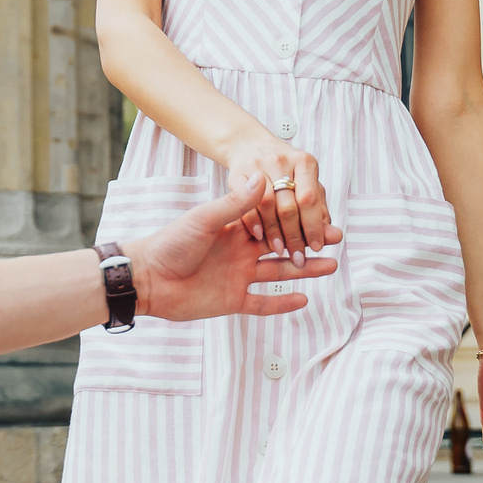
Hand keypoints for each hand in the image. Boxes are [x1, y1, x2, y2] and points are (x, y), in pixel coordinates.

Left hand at [128, 177, 340, 321]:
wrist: (147, 277)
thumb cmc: (170, 242)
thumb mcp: (204, 219)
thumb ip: (235, 204)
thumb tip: (262, 178)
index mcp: (235, 229)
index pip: (273, 221)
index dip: (297, 218)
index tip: (322, 212)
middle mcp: (241, 252)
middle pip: (283, 247)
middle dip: (309, 242)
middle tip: (335, 239)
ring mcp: (238, 277)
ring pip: (279, 273)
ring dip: (305, 270)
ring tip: (331, 265)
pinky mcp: (232, 301)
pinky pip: (262, 303)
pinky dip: (282, 303)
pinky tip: (305, 299)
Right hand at [220, 134, 329, 263]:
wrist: (249, 144)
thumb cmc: (283, 169)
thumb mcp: (304, 180)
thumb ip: (317, 204)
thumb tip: (330, 232)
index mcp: (304, 162)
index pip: (309, 199)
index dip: (314, 226)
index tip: (317, 246)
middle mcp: (281, 161)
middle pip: (288, 205)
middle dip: (294, 236)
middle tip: (299, 257)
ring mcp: (257, 166)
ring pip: (267, 205)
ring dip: (274, 232)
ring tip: (280, 251)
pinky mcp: (236, 173)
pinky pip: (244, 202)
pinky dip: (253, 222)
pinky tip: (260, 236)